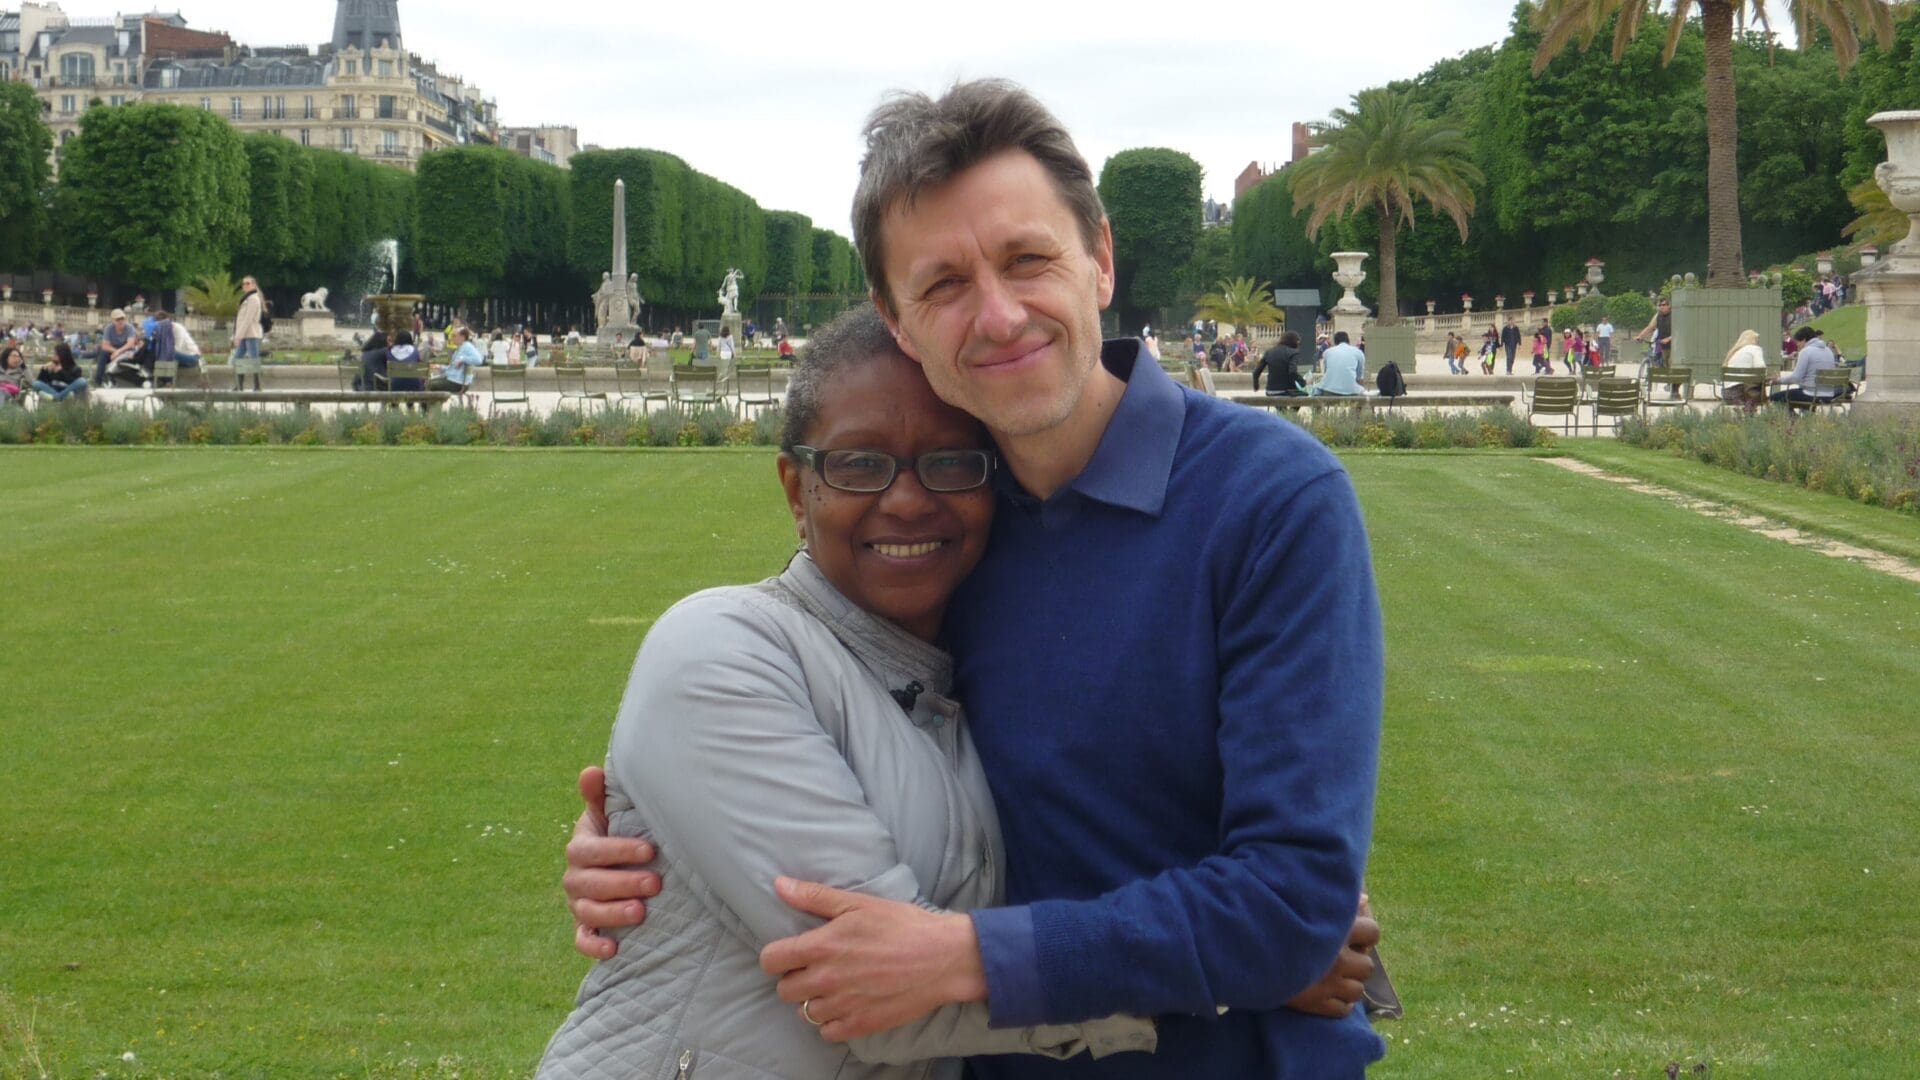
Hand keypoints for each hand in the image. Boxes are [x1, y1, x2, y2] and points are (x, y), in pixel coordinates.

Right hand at [563, 765, 660, 959]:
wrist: (618, 865)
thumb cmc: (619, 833)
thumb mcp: (609, 813)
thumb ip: (600, 795)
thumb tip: (590, 772)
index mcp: (581, 847)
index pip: (590, 850)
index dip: (618, 851)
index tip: (650, 850)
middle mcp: (575, 877)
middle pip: (591, 883)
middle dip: (623, 883)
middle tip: (655, 883)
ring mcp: (578, 903)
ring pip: (587, 912)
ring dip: (612, 914)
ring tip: (640, 913)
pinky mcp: (585, 927)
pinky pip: (582, 940)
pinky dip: (594, 946)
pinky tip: (614, 949)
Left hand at [760, 877, 986, 1042]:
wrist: (942, 957)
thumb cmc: (901, 925)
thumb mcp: (858, 903)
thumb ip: (814, 897)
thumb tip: (779, 885)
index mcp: (820, 947)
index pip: (771, 960)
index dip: (777, 956)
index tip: (792, 953)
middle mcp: (825, 980)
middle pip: (784, 990)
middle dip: (796, 978)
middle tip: (818, 968)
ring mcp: (842, 1006)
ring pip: (805, 1012)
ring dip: (814, 1000)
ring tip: (835, 987)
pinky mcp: (860, 1025)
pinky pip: (827, 1033)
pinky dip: (832, 1021)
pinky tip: (847, 1005)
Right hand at [1284, 899, 1379, 1018]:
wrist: (1244, 951)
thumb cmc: (1273, 920)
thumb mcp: (1304, 903)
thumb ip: (1335, 901)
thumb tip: (1364, 900)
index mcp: (1336, 931)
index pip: (1373, 933)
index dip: (1366, 934)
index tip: (1353, 935)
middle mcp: (1338, 959)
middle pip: (1368, 966)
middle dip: (1356, 962)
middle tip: (1340, 957)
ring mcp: (1329, 985)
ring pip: (1358, 990)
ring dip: (1349, 983)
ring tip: (1334, 977)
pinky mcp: (1317, 1005)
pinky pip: (1344, 1009)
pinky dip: (1340, 1003)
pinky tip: (1329, 993)